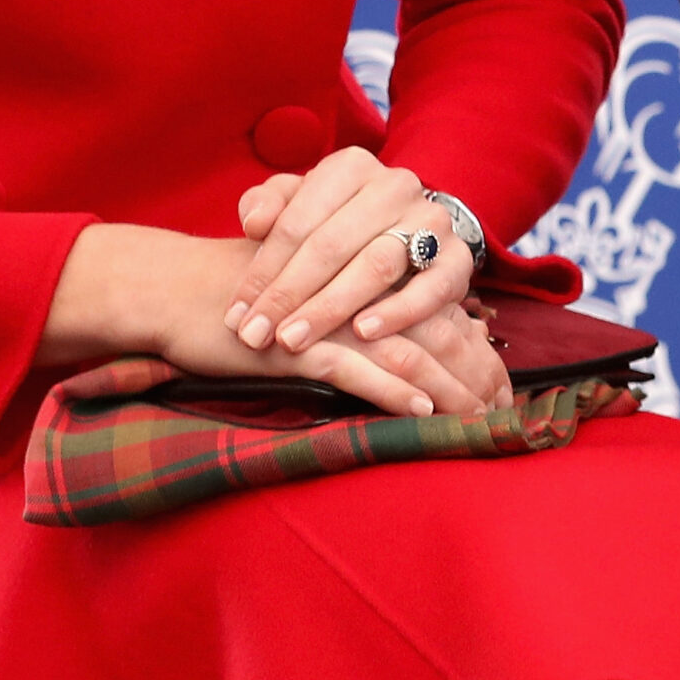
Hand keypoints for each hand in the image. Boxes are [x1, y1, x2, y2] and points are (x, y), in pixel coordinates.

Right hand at [39, 221, 507, 417]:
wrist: (179, 292)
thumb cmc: (250, 292)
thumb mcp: (312, 286)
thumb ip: (362, 296)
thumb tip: (421, 331)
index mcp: (365, 259)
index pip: (433, 302)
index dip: (470, 343)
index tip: (498, 381)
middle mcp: (355, 278)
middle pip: (430, 327)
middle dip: (469, 370)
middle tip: (501, 409)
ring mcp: (329, 311)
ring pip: (404, 349)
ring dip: (443, 388)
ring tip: (474, 419)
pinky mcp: (300, 343)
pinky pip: (357, 369)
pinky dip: (392, 392)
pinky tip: (421, 412)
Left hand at [225, 149, 472, 353]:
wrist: (410, 233)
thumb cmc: (337, 224)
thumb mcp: (299, 205)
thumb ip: (268, 205)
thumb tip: (253, 222)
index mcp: (351, 166)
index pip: (297, 221)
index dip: (262, 270)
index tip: (235, 314)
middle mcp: (395, 185)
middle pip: (332, 244)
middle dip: (288, 295)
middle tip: (256, 336)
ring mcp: (432, 221)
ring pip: (376, 265)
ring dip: (330, 307)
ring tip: (294, 340)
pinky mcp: (459, 259)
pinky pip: (429, 288)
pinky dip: (397, 312)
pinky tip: (363, 334)